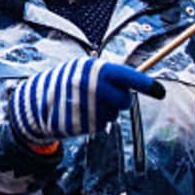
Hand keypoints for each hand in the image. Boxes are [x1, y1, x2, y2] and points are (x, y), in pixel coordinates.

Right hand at [7, 59, 163, 148]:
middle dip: (120, 100)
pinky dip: (95, 120)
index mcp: (94, 70)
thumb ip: (105, 75)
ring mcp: (90, 107)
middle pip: (124, 100)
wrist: (34, 102)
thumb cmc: (63, 83)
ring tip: (85, 103)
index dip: (145, 84)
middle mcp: (94, 88)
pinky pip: (102, 124)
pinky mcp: (86, 124)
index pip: (127, 76)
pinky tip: (80, 113)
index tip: (160, 91)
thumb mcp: (81, 70)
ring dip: (105, 111)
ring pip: (113, 114)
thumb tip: (137, 80)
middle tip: (105, 96)